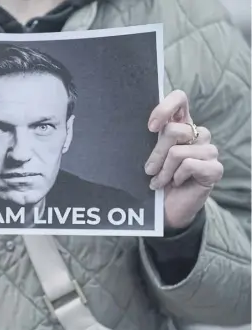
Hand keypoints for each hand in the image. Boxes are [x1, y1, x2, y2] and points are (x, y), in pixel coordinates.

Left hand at [144, 90, 222, 229]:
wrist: (166, 208)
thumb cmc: (155, 178)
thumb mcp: (148, 156)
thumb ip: (148, 139)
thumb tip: (137, 125)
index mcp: (180, 125)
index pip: (179, 99)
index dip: (164, 108)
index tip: (151, 128)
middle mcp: (197, 133)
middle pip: (173, 130)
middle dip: (156, 154)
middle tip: (149, 170)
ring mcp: (208, 150)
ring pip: (178, 151)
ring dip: (163, 171)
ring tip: (159, 181)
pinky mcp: (215, 168)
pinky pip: (189, 165)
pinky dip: (177, 177)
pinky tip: (177, 183)